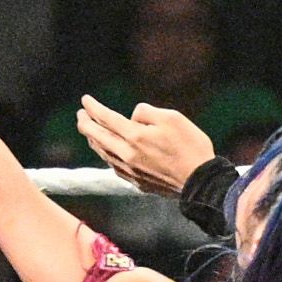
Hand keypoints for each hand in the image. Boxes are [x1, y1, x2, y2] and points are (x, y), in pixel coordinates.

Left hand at [78, 98, 213, 195]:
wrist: (200, 182)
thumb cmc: (190, 146)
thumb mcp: (172, 117)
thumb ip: (147, 113)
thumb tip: (133, 118)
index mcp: (135, 136)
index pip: (106, 118)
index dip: (93, 107)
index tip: (85, 100)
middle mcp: (127, 154)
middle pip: (97, 137)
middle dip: (85, 123)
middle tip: (80, 114)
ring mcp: (130, 170)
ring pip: (103, 153)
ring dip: (93, 140)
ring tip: (89, 131)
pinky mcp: (136, 181)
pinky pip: (113, 165)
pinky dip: (105, 154)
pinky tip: (107, 151)